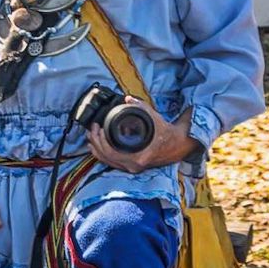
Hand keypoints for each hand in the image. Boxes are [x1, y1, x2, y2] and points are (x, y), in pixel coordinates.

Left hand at [86, 97, 201, 173]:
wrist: (177, 145)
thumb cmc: (166, 133)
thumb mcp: (153, 117)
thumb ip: (140, 107)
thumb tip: (128, 99)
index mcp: (138, 157)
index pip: (110, 153)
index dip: (100, 140)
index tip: (98, 128)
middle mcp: (133, 165)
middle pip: (106, 158)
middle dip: (95, 142)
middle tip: (92, 129)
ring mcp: (132, 167)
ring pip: (107, 162)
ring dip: (97, 149)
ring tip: (91, 136)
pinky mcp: (131, 166)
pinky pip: (112, 162)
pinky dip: (103, 154)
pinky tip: (97, 146)